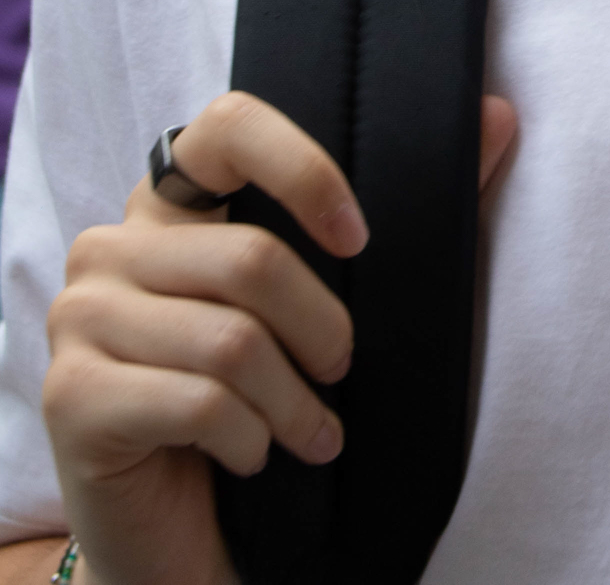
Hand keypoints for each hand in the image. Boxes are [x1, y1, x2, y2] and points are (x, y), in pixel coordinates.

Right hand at [43, 89, 516, 584]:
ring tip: (312, 432)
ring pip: (231, 339)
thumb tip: (499, 114)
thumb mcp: (341, 299)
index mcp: (172, 200)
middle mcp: (112, 243)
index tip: (361, 238)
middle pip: (250, 257)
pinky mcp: (71, 397)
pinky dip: (251, 439)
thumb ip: (414, 206)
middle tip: (341, 373)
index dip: (304, 168)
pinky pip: (195, 401)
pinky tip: (255, 456)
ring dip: (294, 403)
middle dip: (324, 331)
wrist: (187, 533)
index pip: (228, 123)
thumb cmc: (268, 397)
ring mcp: (81, 317)